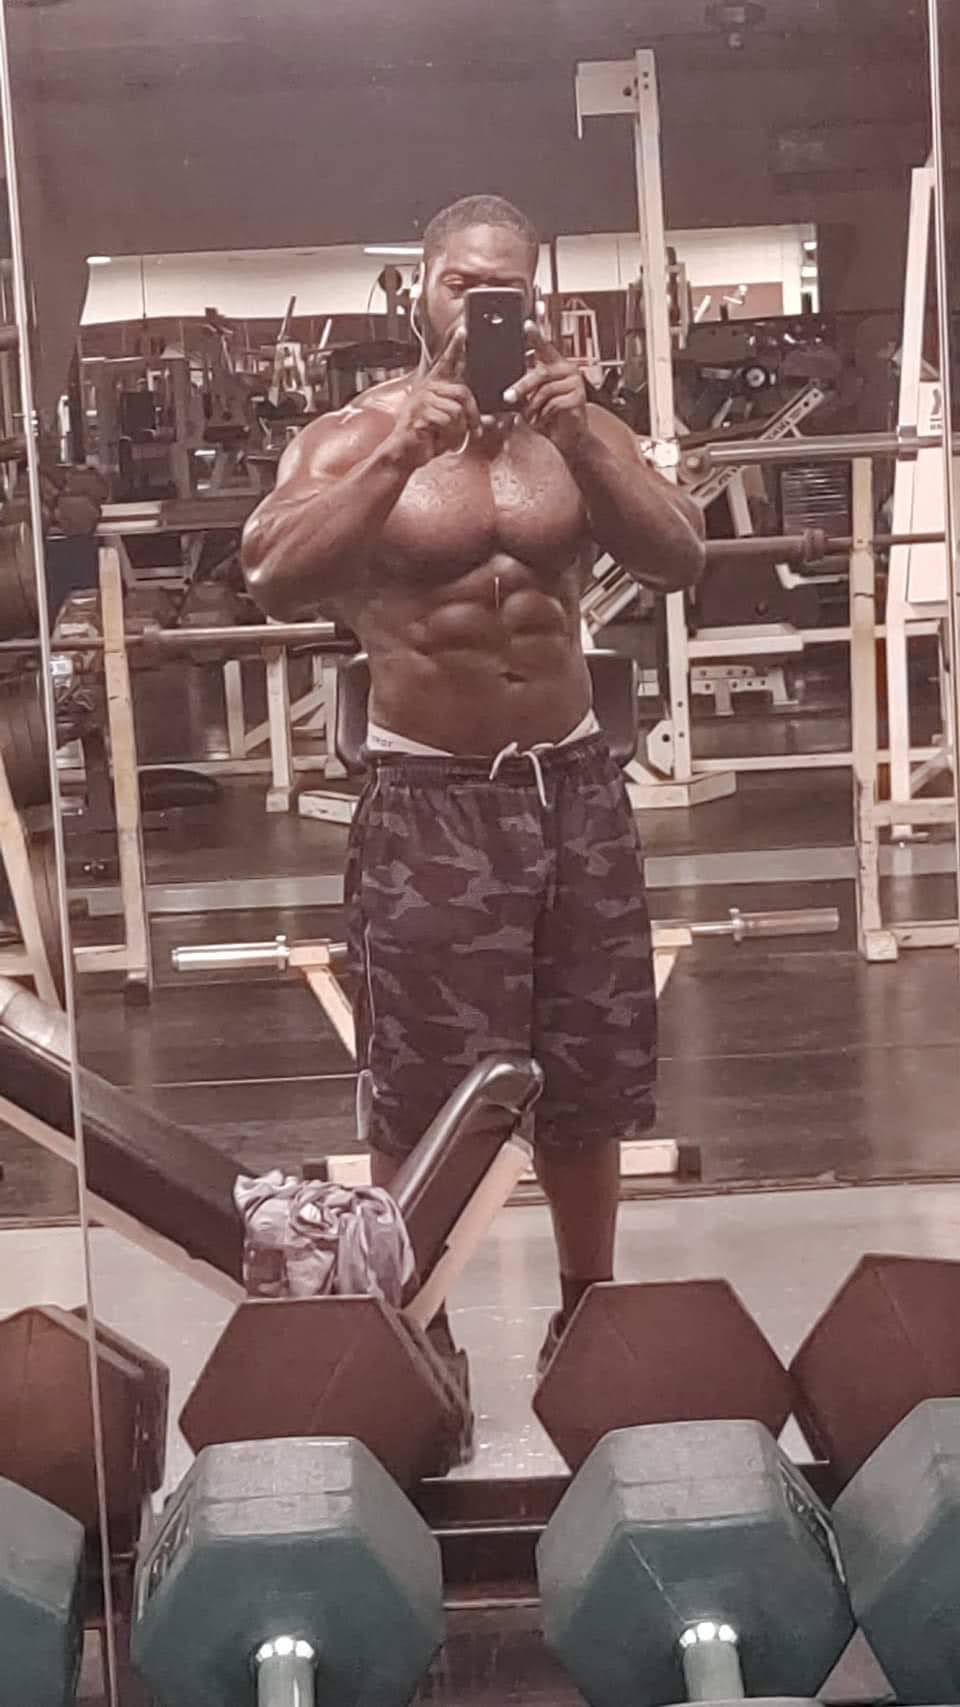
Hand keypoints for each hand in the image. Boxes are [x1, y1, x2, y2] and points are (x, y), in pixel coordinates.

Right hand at [390, 329, 479, 468]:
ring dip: (458, 429)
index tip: (463, 331)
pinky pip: (447, 420)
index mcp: (434, 387)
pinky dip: (448, 435)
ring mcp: (421, 399)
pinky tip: (438, 439)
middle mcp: (427, 388)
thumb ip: (469, 419)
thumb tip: (491, 419)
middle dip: (473, 415)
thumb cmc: (426, 439)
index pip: (446, 362)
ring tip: (448, 437)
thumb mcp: (451, 427)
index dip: (455, 346)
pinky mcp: (419, 412)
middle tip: (476, 430)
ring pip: (456, 409)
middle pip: (462, 392)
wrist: (404, 454)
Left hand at [503, 321, 587, 455]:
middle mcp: (567, 369)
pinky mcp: (580, 397)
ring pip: (545, 391)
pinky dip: (545, 415)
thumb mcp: (531, 400)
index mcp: (554, 365)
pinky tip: (545, 420)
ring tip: (532, 417)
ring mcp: (575, 382)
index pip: (544, 347)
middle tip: (508, 398)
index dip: (535, 336)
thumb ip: (522, 390)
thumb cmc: (548, 418)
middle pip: (540, 372)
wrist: (567, 439)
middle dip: (521, 387)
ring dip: (533, 408)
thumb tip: (506, 390)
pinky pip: (554, 404)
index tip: (527, 324)